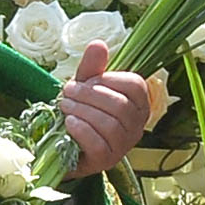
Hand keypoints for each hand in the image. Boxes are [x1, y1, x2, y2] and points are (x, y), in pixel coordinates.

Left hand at [61, 38, 149, 177]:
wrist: (65, 144)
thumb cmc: (82, 112)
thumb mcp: (86, 86)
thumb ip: (93, 66)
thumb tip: (98, 44)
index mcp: (139, 103)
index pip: (135, 85)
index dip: (108, 79)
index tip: (86, 79)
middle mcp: (137, 126)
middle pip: (120, 105)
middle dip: (89, 95)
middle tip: (67, 92)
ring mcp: (124, 145)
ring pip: (109, 124)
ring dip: (82, 111)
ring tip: (65, 106)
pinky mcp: (107, 161)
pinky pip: (99, 144)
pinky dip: (82, 130)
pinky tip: (69, 123)